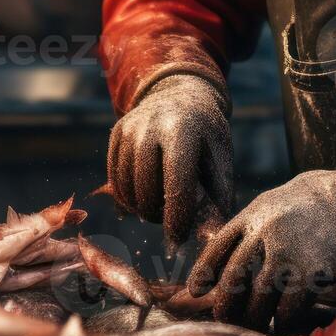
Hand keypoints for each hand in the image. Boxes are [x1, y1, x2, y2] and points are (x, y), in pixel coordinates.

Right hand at [107, 75, 233, 250]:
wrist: (183, 95)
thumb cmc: (207, 137)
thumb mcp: (220, 160)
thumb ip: (218, 197)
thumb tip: (212, 239)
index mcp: (184, 131)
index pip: (176, 182)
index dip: (177, 216)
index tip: (178, 239)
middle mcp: (151, 126)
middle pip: (146, 187)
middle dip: (156, 214)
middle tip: (169, 221)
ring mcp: (130, 128)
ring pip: (126, 186)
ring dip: (141, 208)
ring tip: (158, 210)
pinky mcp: (116, 132)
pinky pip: (115, 179)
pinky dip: (127, 197)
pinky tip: (144, 199)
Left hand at [187, 160, 335, 331]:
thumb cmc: (318, 203)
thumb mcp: (277, 203)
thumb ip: (253, 226)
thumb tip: (224, 254)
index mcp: (254, 214)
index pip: (218, 247)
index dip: (204, 272)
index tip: (195, 291)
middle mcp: (266, 231)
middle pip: (233, 278)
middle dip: (225, 304)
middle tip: (224, 318)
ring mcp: (289, 251)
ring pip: (258, 298)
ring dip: (254, 317)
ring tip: (255, 324)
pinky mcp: (312, 270)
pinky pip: (287, 307)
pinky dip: (282, 319)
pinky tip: (283, 322)